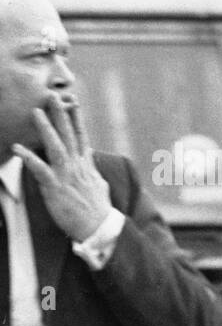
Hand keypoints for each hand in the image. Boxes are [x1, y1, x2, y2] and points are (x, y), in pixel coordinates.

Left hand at [11, 95, 111, 241]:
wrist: (100, 229)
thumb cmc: (98, 211)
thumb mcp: (99, 185)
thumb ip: (91, 168)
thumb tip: (89, 154)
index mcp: (87, 165)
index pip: (81, 137)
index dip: (76, 119)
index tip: (73, 102)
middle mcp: (78, 166)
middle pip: (68, 136)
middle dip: (60, 115)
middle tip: (52, 96)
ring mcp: (67, 176)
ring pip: (56, 147)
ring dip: (45, 129)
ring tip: (36, 112)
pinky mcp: (56, 188)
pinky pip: (40, 170)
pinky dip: (28, 158)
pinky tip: (17, 148)